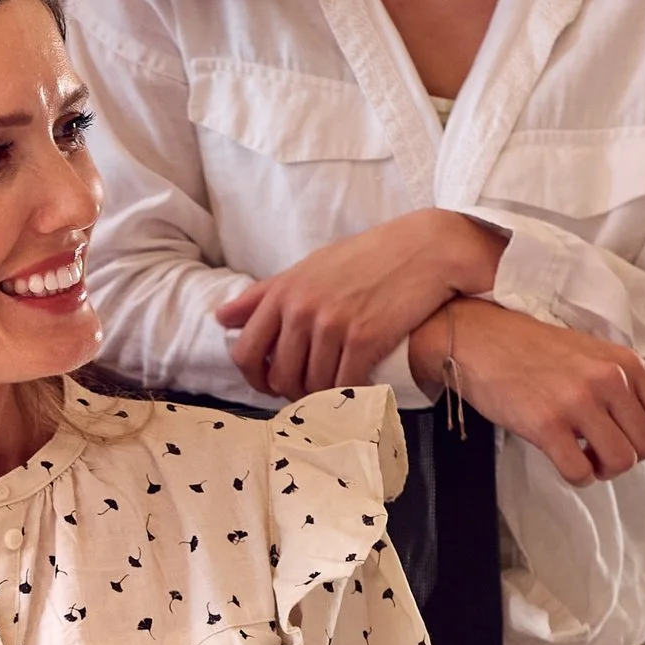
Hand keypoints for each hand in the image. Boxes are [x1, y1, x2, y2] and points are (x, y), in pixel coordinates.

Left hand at [216, 211, 506, 399]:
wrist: (423, 249)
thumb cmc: (366, 257)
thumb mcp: (309, 267)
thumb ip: (264, 294)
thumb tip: (221, 318)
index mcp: (283, 291)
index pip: (246, 350)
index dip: (253, 376)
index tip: (269, 383)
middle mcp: (302, 309)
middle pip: (277, 375)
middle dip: (287, 391)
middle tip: (305, 392)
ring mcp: (332, 325)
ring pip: (311, 384)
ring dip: (319, 395)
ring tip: (332, 390)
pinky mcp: (364, 339)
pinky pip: (343, 384)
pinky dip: (348, 393)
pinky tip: (356, 389)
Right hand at [411, 299, 644, 486]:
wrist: (478, 338)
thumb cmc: (532, 351)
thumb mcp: (590, 354)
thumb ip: (621, 384)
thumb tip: (643, 432)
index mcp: (624, 362)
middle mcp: (608, 380)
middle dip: (624, 459)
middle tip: (598, 453)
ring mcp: (578, 401)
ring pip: (619, 462)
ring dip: (602, 470)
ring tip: (582, 457)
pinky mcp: (546, 423)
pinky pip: (581, 472)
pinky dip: (577, 477)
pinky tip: (563, 461)